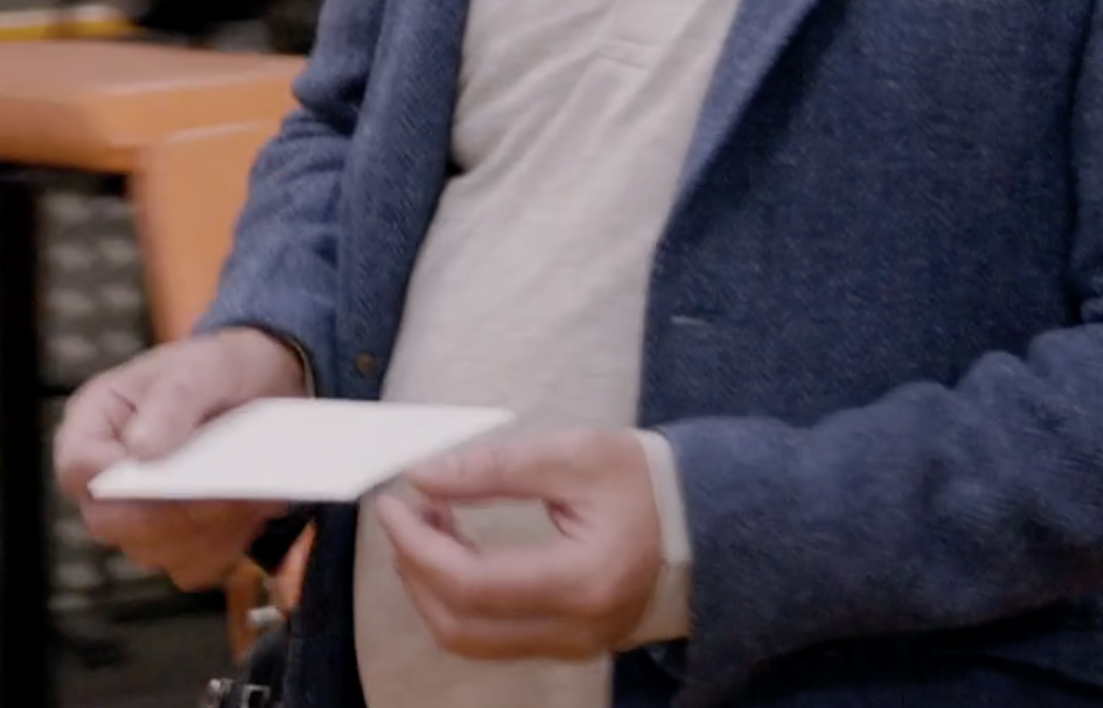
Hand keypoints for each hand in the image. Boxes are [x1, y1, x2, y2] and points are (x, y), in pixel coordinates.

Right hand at [53, 329, 303, 587]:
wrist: (267, 387)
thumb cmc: (221, 371)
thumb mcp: (204, 366)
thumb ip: (173, 401)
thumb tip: (142, 450)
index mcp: (92, 427)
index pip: (77, 468)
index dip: (115, 480)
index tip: (168, 471)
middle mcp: (105, 481)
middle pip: (114, 524)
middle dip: (178, 511)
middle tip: (233, 490)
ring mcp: (140, 517)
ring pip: (156, 552)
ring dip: (212, 529)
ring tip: (258, 494)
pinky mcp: (180, 541)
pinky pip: (195, 565)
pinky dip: (230, 542)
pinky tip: (259, 510)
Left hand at [372, 430, 664, 662]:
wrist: (708, 521)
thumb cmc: (648, 483)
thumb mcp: (579, 456)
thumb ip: (499, 467)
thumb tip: (424, 476)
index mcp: (583, 579)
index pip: (472, 582)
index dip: (419, 546)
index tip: (393, 505)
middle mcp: (576, 628)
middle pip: (459, 624)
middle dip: (417, 569)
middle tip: (409, 515)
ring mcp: (572, 645)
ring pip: (470, 639)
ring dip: (433, 587)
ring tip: (431, 530)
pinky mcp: (568, 646)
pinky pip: (493, 637)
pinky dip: (461, 599)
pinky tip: (461, 553)